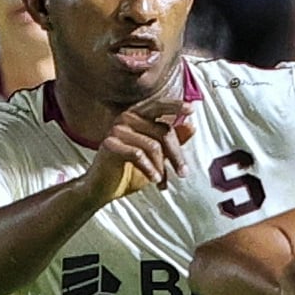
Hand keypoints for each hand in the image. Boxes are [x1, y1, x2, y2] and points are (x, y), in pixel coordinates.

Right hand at [77, 94, 194, 206]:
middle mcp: (126, 119)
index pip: (159, 106)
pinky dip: (150, 169)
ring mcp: (117, 130)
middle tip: (183, 172)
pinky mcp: (110, 144)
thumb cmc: (128, 171)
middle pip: (162, 131)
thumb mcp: (156, 157)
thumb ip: (172, 141)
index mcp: (137, 116)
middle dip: (176, 154)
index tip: (192, 109)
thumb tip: (191, 126)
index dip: (175, 106)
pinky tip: (153, 180)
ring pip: (153, 145)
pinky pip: (138, 155)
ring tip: (162, 182)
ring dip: (161, 167)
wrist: (102, 188)